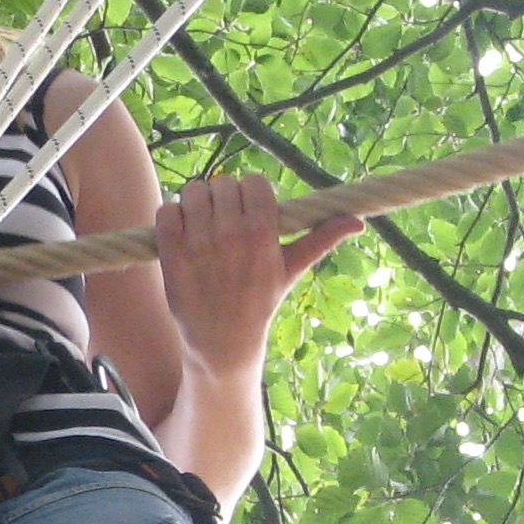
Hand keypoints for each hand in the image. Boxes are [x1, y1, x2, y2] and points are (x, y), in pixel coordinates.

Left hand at [154, 174, 359, 380]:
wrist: (223, 342)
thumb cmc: (260, 301)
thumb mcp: (292, 270)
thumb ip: (322, 239)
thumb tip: (357, 221)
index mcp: (263, 235)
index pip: (254, 182)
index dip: (251, 193)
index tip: (250, 210)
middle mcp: (231, 236)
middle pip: (223, 183)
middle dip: (224, 198)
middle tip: (226, 219)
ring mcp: (198, 245)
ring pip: (193, 192)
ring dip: (196, 202)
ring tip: (203, 222)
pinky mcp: (171, 255)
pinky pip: (167, 211)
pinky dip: (172, 215)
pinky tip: (183, 231)